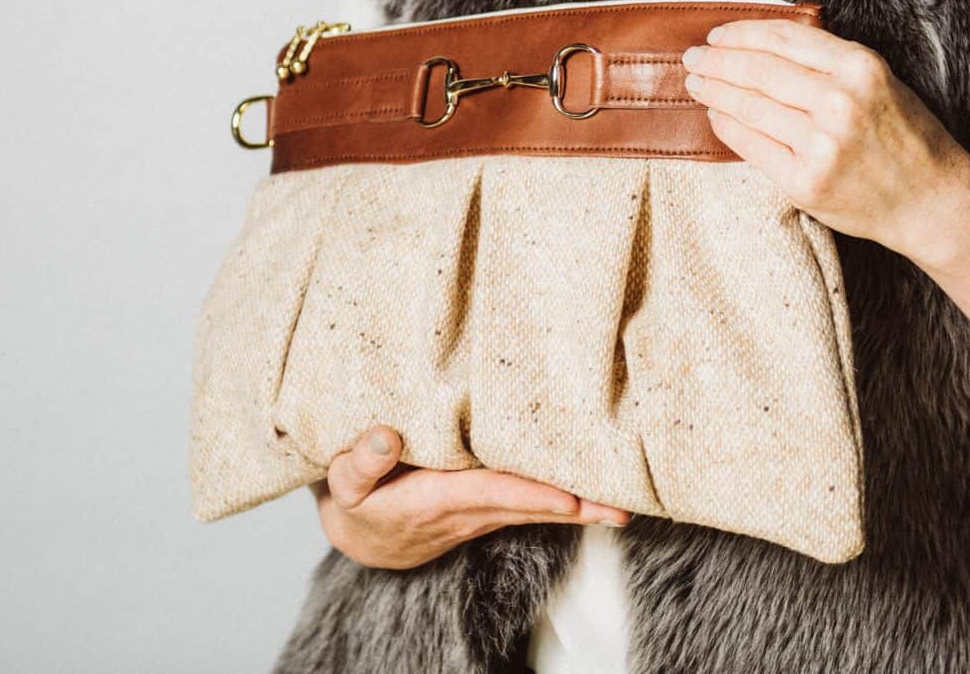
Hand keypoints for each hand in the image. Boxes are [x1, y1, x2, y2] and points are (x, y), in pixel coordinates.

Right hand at [309, 424, 631, 569]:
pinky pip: (532, 503)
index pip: (491, 494)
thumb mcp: (344, 482)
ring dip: (581, 507)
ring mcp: (482, 512)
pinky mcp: (488, 506)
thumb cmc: (356, 500)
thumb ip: (361, 461)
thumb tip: (386, 435)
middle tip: (621, 506)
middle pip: (529, 508)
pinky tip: (595, 495)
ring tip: (624, 503)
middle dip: (575, 507)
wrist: (363, 535)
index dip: (529, 494)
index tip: (567, 496)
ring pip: (537, 508)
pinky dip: (565, 500)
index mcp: (435, 501)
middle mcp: (467, 511)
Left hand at [679, 17, 969, 254]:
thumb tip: (761, 43)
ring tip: (696, 83)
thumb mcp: (880, 81)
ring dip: (714, 91)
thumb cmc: (905, 138)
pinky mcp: (805, 181)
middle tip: (692, 58)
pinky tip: (716, 116)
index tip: (718, 35)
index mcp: (860, 66)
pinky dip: (727, 127)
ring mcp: (821, 144)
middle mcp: (840, 101)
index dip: (742, 32)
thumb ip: (829, 60)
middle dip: (717, 61)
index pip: (783, 37)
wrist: (931, 201)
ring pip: (749, 106)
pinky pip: (751, 145)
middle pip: (758, 70)